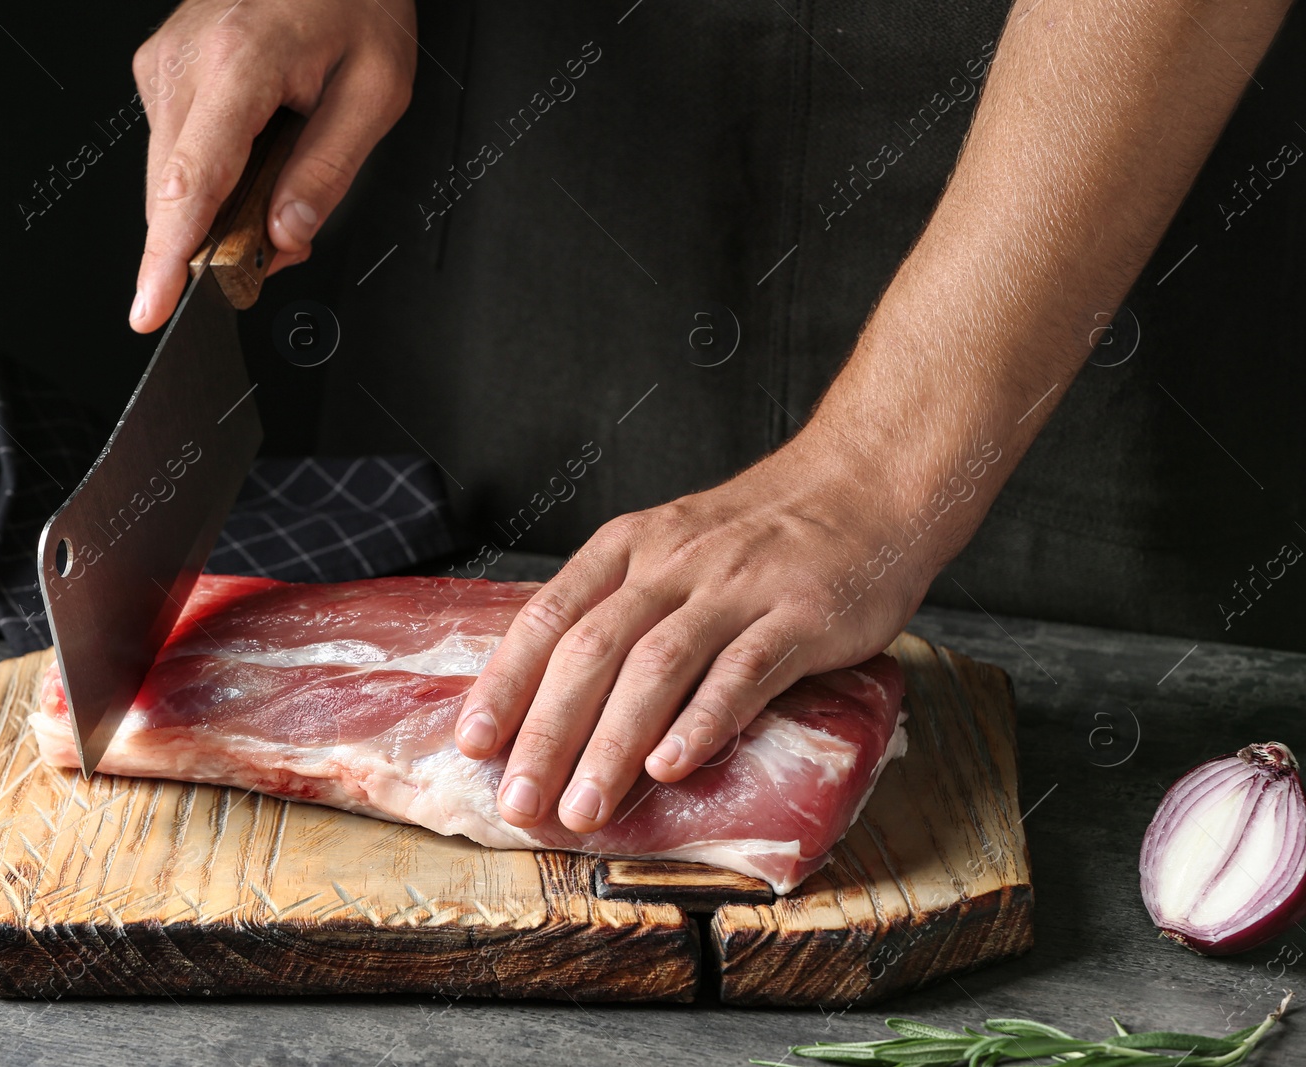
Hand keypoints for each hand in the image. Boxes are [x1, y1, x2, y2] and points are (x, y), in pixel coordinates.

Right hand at [129, 0, 415, 332]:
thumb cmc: (355, 0)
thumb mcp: (377, 89)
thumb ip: (329, 170)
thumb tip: (285, 237)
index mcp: (239, 64)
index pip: (191, 184)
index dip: (168, 258)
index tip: (151, 308)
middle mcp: (185, 61)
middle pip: (172, 193)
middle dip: (216, 242)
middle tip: (283, 240)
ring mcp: (164, 62)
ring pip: (169, 177)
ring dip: (216, 208)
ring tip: (278, 182)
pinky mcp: (160, 67)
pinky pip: (173, 149)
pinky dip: (209, 175)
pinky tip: (254, 153)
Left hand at [454, 426, 949, 834]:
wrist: (864, 483)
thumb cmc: (759, 534)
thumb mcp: (671, 548)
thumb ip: (622, 607)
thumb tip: (554, 694)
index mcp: (629, 549)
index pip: (549, 616)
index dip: (507, 682)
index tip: (473, 743)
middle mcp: (672, 563)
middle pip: (592, 649)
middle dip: (548, 732)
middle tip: (520, 800)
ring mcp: (737, 588)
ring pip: (658, 667)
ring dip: (613, 743)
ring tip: (584, 806)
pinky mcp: (800, 616)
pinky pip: (744, 672)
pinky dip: (703, 721)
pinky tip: (672, 767)